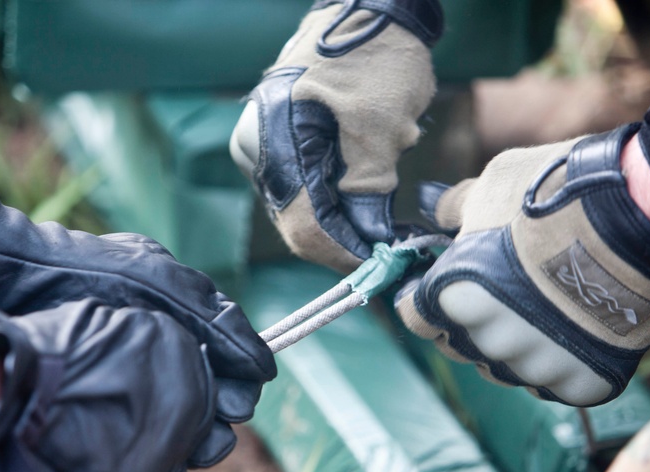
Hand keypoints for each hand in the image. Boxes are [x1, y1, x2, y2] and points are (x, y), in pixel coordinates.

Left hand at [0, 169, 275, 452]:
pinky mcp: (89, 403)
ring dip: (183, 445)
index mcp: (170, 313)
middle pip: (201, 398)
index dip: (238, 386)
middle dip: (212, 423)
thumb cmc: (76, 269)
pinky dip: (145, 452)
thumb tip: (264, 368)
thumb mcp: (153, 280)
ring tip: (181, 458)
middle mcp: (149, 346)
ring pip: (169, 423)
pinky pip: (130, 435)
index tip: (239, 407)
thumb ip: (211, 316)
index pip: (225, 359)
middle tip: (211, 441)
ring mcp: (119, 375)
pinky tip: (146, 464)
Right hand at [230, 0, 442, 272]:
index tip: (382, 267)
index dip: (343, 252)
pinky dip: (343, 201)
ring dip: (347, 221)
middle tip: (389, 254)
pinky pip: (310, 190)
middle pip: (299, 221)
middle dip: (346, 240)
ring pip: (306, 210)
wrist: (371, 8)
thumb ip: (370, 187)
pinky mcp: (285, 148)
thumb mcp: (380, 124)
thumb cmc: (377, 55)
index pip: (302, 222)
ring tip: (386, 219)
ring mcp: (269, 149)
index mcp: (273, 139)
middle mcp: (260, 149)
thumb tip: (369, 241)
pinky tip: (371, 194)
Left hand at [397, 121, 649, 405]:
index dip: (422, 300)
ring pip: (505, 368)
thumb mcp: (491, 186)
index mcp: (457, 300)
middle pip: (461, 344)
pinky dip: (556, 363)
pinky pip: (552, 384)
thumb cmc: (560, 193)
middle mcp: (492, 341)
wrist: (644, 214)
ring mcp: (538, 366)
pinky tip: (571, 328)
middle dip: (470, 320)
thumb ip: (454, 212)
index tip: (434, 289)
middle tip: (500, 290)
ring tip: (541, 306)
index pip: (416, 318)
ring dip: (512, 345)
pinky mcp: (582, 382)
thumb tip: (434, 216)